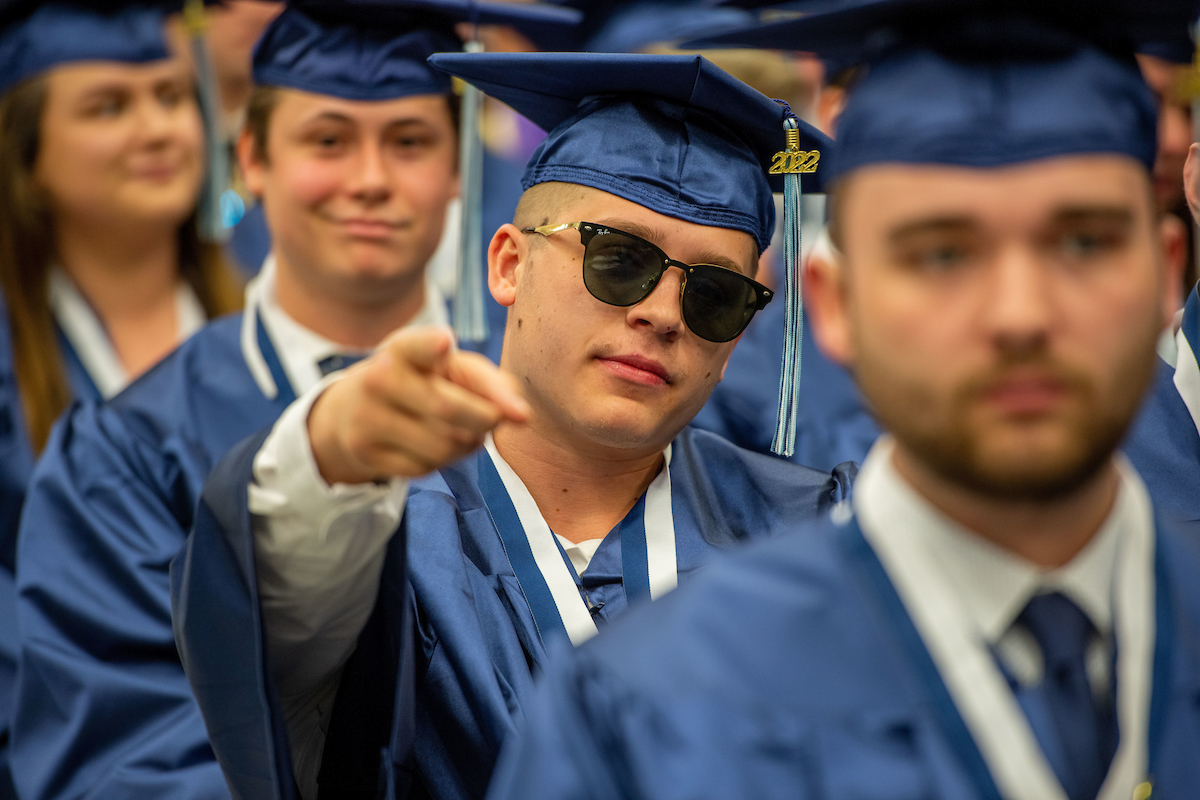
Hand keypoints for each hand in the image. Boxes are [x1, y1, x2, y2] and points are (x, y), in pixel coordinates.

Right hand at [308, 326, 529, 483]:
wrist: (353, 412)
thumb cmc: (419, 383)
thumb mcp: (449, 370)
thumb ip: (490, 383)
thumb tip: (521, 414)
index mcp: (401, 349)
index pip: (415, 345)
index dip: (431, 346)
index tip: (445, 342)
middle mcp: (377, 378)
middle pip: (447, 408)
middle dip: (485, 419)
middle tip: (497, 418)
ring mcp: (365, 418)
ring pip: (442, 444)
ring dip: (469, 443)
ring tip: (467, 432)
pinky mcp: (364, 453)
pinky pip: (426, 467)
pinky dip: (446, 461)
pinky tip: (439, 447)